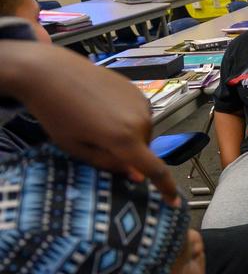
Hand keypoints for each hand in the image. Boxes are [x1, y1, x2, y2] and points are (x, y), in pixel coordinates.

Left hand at [8, 42, 176, 203]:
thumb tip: (136, 175)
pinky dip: (126, 118)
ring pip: (143, 132)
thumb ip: (108, 164)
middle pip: (144, 149)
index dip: (167, 189)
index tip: (174, 202)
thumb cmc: (55, 112)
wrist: (47, 71)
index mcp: (124, 139)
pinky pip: (139, 114)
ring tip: (98, 121)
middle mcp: (140, 121)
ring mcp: (140, 103)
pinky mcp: (136, 90)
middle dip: (130, 153)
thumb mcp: (75, 147)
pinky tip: (101, 108)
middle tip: (99, 143)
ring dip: (128, 135)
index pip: (156, 170)